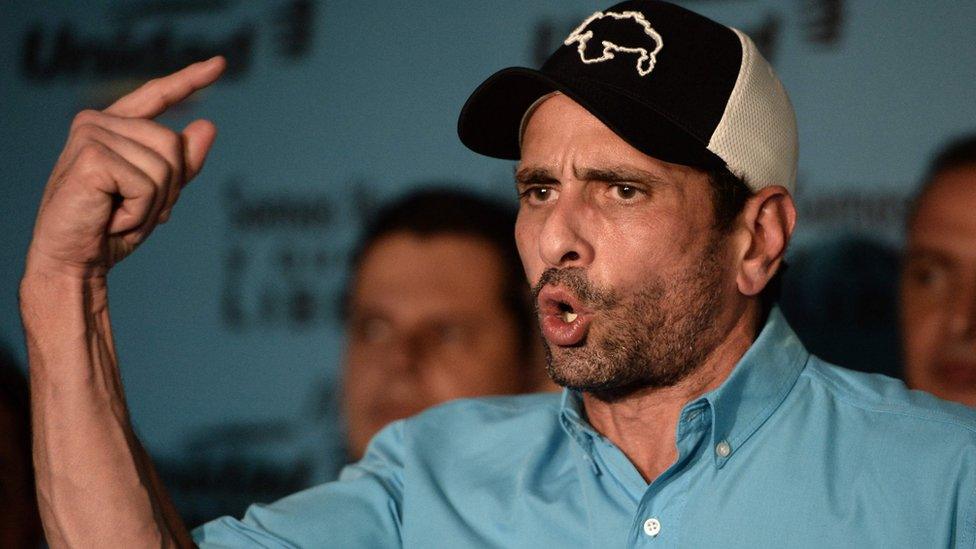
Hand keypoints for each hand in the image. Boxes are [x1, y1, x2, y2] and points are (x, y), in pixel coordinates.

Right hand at [27, 56, 225, 277]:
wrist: (75, 261)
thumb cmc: (112, 228)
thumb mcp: (157, 194)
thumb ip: (182, 162)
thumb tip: (209, 125)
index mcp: (113, 126)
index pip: (157, 94)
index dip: (190, 79)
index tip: (221, 63)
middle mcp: (98, 122)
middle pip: (174, 145)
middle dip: (168, 189)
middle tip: (133, 211)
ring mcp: (92, 134)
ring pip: (165, 166)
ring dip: (152, 204)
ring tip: (119, 215)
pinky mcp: (91, 156)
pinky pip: (147, 184)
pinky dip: (139, 211)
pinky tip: (111, 218)